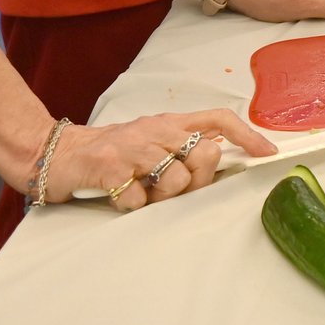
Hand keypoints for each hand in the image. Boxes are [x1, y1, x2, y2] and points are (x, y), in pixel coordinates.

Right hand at [43, 106, 274, 211]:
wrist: (57, 154)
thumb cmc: (110, 154)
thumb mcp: (151, 144)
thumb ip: (183, 151)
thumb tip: (222, 157)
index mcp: (168, 123)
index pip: (217, 119)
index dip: (246, 134)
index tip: (267, 152)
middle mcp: (154, 130)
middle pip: (204, 154)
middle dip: (198, 180)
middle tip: (174, 188)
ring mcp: (132, 147)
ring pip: (176, 179)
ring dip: (163, 197)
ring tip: (142, 193)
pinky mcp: (110, 167)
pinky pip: (139, 198)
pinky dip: (133, 206)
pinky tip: (120, 197)